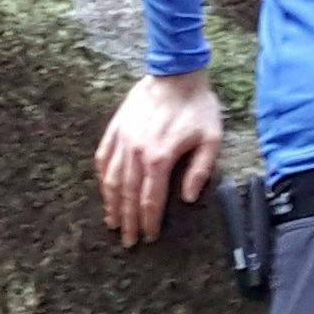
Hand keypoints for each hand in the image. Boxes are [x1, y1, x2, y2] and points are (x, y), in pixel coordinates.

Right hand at [96, 69, 224, 245]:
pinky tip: (104, 189)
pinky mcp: (116, 127)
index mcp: (159, 157)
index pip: (151, 199)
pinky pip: (103, 157)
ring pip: (112, 179)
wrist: (176, 72)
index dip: (149, 221)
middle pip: (128, 195)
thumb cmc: (198, 107)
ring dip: (111, 203)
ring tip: (112, 222)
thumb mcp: (211, 139)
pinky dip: (102, 177)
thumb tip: (187, 198)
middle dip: (128, 220)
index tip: (149, 237)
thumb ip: (199, 171)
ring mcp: (123, 139)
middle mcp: (136, 151)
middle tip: (128, 240)